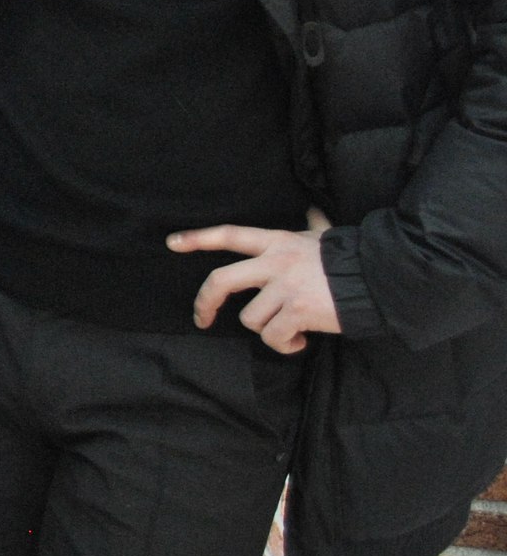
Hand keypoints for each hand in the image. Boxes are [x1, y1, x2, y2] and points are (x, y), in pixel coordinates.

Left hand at [171, 208, 341, 353]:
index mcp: (278, 242)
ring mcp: (284, 287)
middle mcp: (275, 262)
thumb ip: (313, 226)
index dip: (198, 238)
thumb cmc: (353, 259)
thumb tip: (313, 210)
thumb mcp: (324, 236)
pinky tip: (301, 340)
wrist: (382, 278)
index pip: (230, 235)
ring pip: (250, 318)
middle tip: (201, 319)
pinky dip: (285, 345)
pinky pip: (273, 337)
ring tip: (290, 330)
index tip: (172, 243)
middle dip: (204, 303)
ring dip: (268, 331)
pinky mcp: (297, 311)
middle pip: (221, 280)